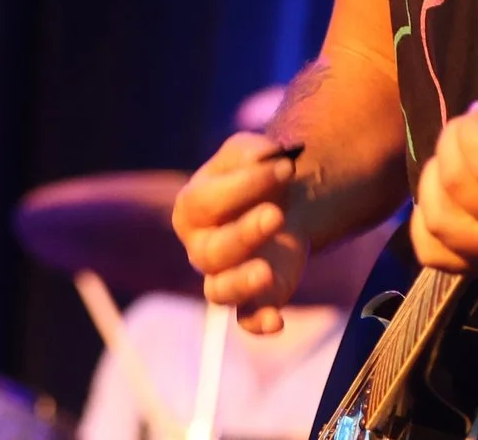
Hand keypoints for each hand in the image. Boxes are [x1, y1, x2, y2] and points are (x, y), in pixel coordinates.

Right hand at [172, 132, 307, 334]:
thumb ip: (254, 152)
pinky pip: (246, 320)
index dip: (244, 185)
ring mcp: (223, 277)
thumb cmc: (255, 175)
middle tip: (276, 214)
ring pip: (219, 292)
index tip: (286, 167)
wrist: (281, 202)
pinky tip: (277, 321)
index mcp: (191, 209)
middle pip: (212, 251)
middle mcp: (200, 248)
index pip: (206, 202)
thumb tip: (270, 157)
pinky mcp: (252, 299)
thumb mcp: (250, 152)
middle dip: (245, 233)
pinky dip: (259, 324)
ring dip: (242, 283)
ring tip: (266, 272)